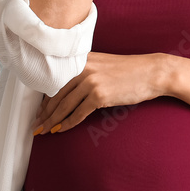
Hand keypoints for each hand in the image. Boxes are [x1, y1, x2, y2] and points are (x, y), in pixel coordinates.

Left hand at [30, 52, 168, 134]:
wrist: (153, 72)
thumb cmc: (132, 70)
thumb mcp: (105, 65)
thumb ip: (87, 72)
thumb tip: (69, 90)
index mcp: (83, 60)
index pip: (56, 80)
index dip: (44, 98)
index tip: (39, 110)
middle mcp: (84, 69)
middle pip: (56, 94)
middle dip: (44, 112)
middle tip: (36, 124)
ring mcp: (91, 81)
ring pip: (64, 105)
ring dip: (51, 120)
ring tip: (44, 130)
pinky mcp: (99, 95)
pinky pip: (77, 113)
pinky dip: (67, 123)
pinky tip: (60, 129)